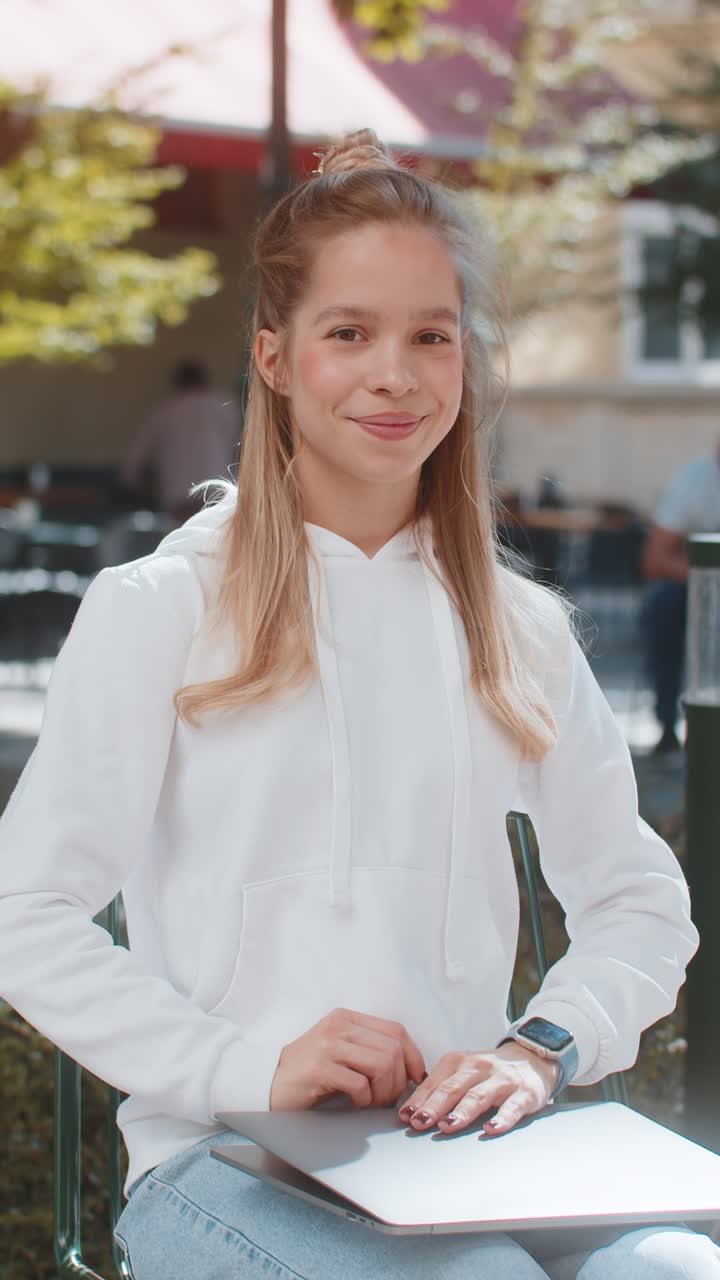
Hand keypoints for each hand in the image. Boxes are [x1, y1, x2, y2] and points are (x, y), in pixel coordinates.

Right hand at [270, 1007, 426, 1111]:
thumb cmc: (309, 1074)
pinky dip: (365, 1101)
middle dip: (398, 1081)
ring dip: (383, 1092)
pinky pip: (360, 1085)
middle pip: (392, 1049)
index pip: (395, 1030)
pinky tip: (355, 1105)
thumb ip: (368, 1051)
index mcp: (346, 1018)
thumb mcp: (340, 1052)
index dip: (413, 1056)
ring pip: (381, 1065)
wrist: (268, 1084)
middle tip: (389, 1100)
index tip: (416, 1078)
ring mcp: (328, 1045)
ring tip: (372, 1104)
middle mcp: (338, 1026)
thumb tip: (409, 1069)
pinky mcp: (319, 1068)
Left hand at [397, 1043, 559, 1136]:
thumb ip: (442, 1087)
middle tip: (419, 1122)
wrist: (531, 1058)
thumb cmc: (490, 1071)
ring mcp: (502, 1080)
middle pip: (453, 1088)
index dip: (419, 1100)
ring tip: (447, 1126)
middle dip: (434, 1106)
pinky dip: (501, 1119)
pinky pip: (512, 1107)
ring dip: (461, 1112)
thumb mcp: (464, 1072)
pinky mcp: (524, 1093)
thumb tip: (412, 1110)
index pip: (435, 1082)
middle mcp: (479, 1067)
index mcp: (460, 1062)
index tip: (405, 1116)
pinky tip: (490, 1129)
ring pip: (478, 1096)